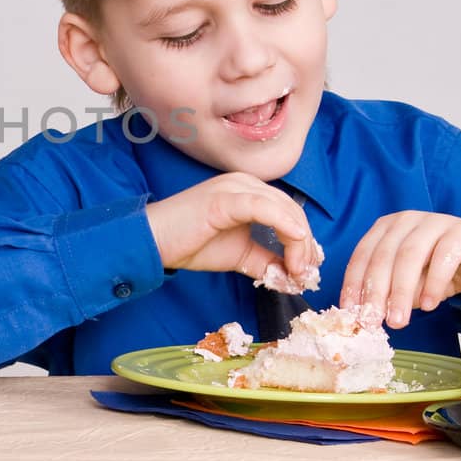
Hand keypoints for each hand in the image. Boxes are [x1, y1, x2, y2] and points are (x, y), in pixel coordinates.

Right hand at [144, 172, 320, 289]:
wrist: (154, 241)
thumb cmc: (190, 244)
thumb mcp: (239, 255)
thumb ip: (266, 261)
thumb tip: (292, 277)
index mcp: (249, 191)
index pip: (290, 211)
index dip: (304, 241)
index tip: (305, 270)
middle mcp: (245, 183)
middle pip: (292, 209)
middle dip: (305, 244)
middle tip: (306, 273)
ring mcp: (235, 188)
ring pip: (284, 208)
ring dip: (299, 240)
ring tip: (299, 269)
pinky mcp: (225, 199)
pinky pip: (264, 208)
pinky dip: (284, 225)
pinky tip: (295, 242)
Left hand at [339, 211, 460, 327]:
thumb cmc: (443, 267)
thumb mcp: (410, 283)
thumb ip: (390, 293)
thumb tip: (368, 316)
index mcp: (387, 228)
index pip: (362, 255)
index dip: (354, 284)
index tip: (350, 312)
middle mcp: (407, 221)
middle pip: (384, 257)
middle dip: (376, 293)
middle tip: (373, 321)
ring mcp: (435, 222)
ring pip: (410, 256)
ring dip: (401, 291)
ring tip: (398, 320)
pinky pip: (444, 256)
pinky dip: (433, 282)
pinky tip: (428, 304)